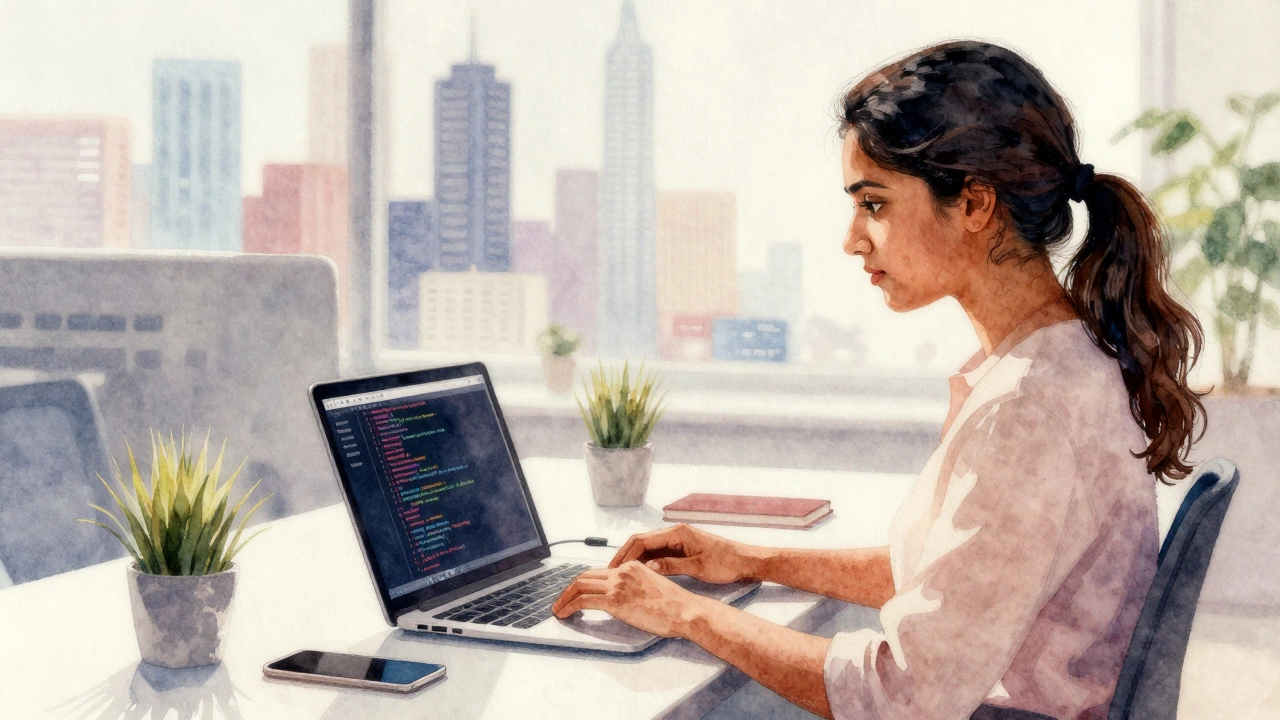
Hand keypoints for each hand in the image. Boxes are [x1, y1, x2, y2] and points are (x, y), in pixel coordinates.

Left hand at [550, 561, 711, 637]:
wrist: (686, 611)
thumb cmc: (676, 606)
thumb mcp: (652, 589)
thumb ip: (635, 589)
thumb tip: (621, 601)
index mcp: (632, 566)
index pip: (599, 571)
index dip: (583, 582)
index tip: (574, 593)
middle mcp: (623, 571)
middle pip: (585, 575)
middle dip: (568, 589)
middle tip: (560, 601)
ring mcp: (618, 584)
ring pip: (579, 585)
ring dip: (564, 597)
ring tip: (558, 609)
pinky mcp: (615, 599)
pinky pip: (583, 600)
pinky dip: (569, 606)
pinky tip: (564, 614)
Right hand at [609, 524, 755, 584]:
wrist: (745, 561)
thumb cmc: (726, 562)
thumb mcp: (698, 567)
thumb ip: (672, 565)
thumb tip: (649, 567)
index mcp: (677, 533)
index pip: (642, 540)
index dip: (625, 554)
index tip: (613, 568)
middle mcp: (674, 533)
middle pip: (640, 542)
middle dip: (624, 556)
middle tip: (609, 572)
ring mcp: (677, 540)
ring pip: (647, 548)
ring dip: (633, 560)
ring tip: (619, 576)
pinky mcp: (680, 548)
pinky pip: (657, 553)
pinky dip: (646, 563)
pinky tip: (639, 575)